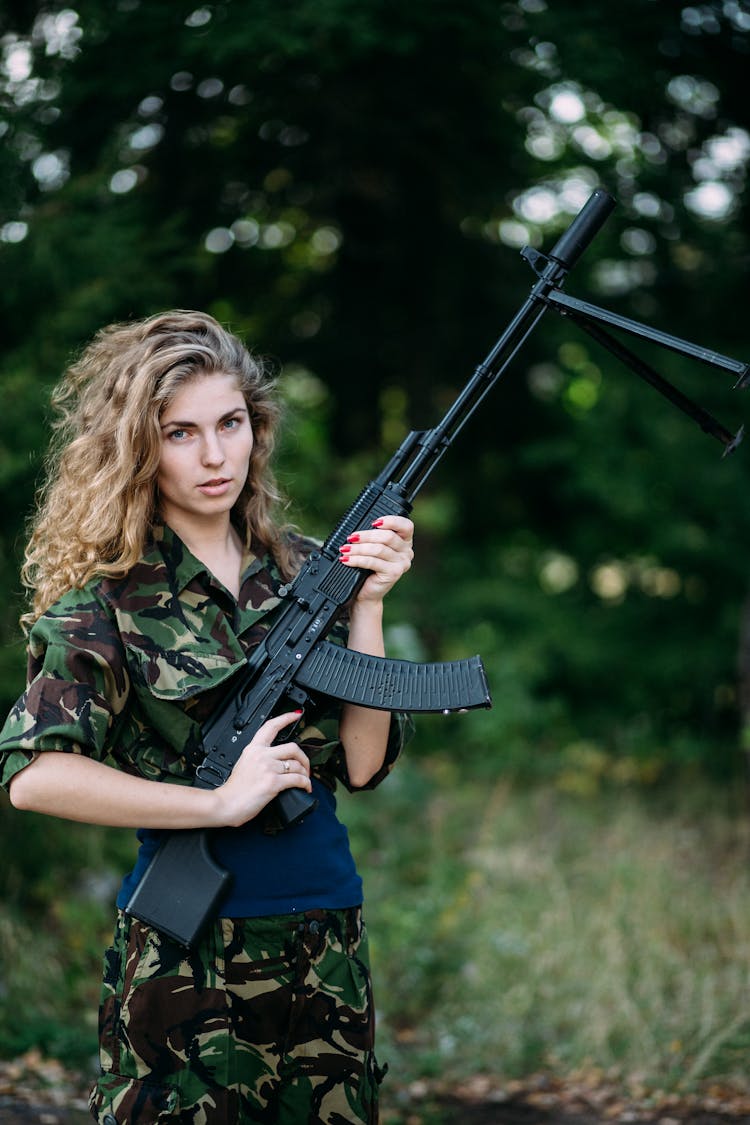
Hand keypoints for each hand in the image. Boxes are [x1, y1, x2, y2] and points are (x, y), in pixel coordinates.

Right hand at [212, 710, 311, 827]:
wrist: (226, 804)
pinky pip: (298, 779)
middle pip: (293, 747)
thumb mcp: (244, 764)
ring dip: (305, 773)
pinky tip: (305, 787)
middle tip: (305, 766)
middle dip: (304, 758)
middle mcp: (262, 755)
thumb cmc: (234, 790)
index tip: (296, 715)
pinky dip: (305, 783)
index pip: (271, 726)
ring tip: (305, 780)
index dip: (286, 718)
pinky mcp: (273, 782)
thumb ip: (259, 758)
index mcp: (253, 749)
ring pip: (297, 764)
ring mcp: (268, 768)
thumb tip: (276, 762)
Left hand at [338, 514, 413, 602]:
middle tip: (350, 538)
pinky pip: (373, 562)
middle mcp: (407, 551)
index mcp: (405, 541)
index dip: (391, 521)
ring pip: (378, 549)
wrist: (366, 592)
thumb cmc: (368, 568)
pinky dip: (357, 559)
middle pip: (388, 537)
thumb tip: (358, 530)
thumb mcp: (372, 547)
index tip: (373, 522)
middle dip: (366, 536)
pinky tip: (347, 559)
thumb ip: (372, 536)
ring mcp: (402, 563)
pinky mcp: (394, 573)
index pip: (405, 526)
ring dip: (358, 548)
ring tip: (345, 549)